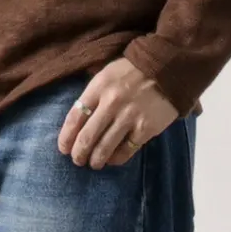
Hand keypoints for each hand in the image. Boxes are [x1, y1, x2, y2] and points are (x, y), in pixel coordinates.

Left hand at [57, 57, 178, 168]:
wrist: (167, 68)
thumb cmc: (133, 71)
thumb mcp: (107, 73)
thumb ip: (93, 94)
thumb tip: (78, 120)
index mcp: (98, 87)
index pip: (75, 117)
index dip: (66, 137)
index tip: (63, 148)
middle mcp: (111, 103)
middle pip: (87, 137)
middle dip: (78, 153)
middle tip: (77, 159)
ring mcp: (129, 117)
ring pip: (104, 148)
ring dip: (95, 160)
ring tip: (93, 163)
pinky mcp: (146, 128)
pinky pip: (126, 151)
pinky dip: (116, 159)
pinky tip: (112, 159)